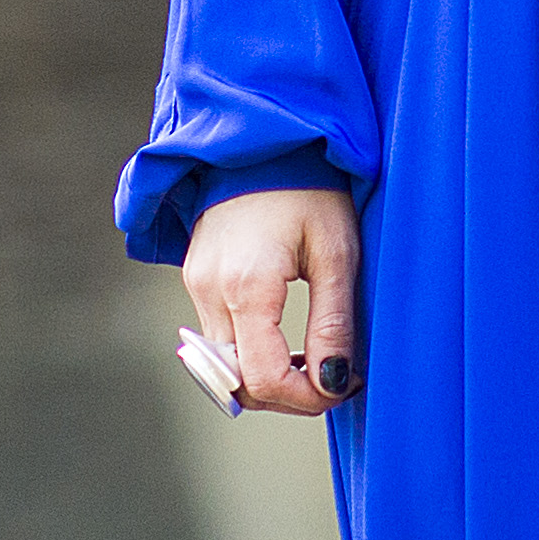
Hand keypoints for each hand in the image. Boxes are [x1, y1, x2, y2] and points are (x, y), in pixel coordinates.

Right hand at [179, 184, 360, 415]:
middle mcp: (210, 290)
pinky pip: (217, 338)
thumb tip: (333, 383)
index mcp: (247, 286)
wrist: (265, 140)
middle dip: (286, 395)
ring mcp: (196, 284)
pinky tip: (285, 336)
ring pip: (224, 365)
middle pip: (237, 382)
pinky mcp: (196, 277)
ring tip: (313, 356)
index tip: (342, 386)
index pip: (262, 379)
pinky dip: (250, 352)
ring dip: (267, 375)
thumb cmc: (310, 188)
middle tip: (333, 376)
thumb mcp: (337, 254)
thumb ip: (333, 324)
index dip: (305, 399)